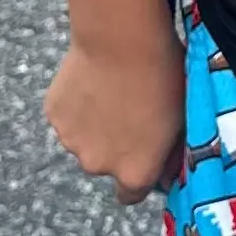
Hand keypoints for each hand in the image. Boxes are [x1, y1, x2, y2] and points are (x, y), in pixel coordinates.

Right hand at [44, 30, 184, 202]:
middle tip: (127, 112)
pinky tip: (91, 81)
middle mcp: (98, 166)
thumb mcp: (181, 121)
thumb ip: (170, 153)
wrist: (122, 40)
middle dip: (114, 146)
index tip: (142, 156)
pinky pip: (67, 116)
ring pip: (83, 139)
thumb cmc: (162, 77)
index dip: (137, 175)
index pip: (131, 195)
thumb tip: (168, 168)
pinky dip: (76, 104)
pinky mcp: (54, 114)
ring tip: (109, 91)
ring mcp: (72, 141)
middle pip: (104, 165)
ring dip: (93, 125)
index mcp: (134, 173)